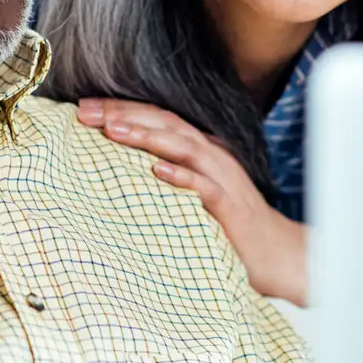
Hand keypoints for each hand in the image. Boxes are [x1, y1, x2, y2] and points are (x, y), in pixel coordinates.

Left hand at [78, 98, 309, 304]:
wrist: (279, 254)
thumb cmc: (230, 226)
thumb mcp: (194, 192)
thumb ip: (166, 176)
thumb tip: (118, 170)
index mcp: (201, 150)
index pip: (157, 119)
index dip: (121, 109)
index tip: (84, 107)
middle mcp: (212, 156)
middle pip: (165, 124)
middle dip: (124, 114)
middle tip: (84, 111)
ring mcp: (223, 178)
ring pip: (183, 147)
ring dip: (147, 137)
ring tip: (113, 130)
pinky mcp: (231, 206)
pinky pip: (205, 187)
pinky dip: (181, 177)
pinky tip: (157, 171)